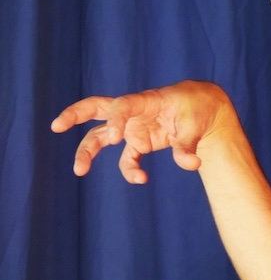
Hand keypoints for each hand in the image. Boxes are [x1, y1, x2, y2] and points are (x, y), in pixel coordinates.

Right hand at [51, 80, 237, 182]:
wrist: (204, 107)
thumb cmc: (197, 108)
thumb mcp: (196, 124)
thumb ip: (188, 145)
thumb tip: (191, 165)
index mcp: (146, 100)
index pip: (122, 105)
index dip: (115, 120)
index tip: (115, 139)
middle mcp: (133, 113)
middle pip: (96, 108)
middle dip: (74, 115)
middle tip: (56, 125)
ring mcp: (133, 128)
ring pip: (101, 136)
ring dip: (88, 153)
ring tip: (79, 171)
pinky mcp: (139, 142)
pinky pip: (127, 158)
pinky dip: (130, 170)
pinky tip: (141, 179)